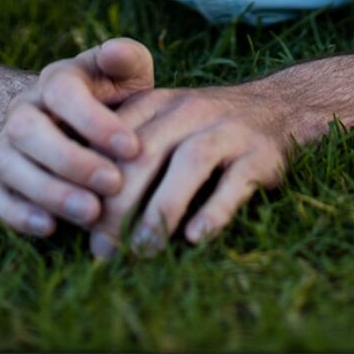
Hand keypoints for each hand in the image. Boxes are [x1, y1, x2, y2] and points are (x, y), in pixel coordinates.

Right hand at [0, 37, 153, 239]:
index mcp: (55, 81)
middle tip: (114, 183)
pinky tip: (51, 228)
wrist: (76, 128)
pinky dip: (16, 214)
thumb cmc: (112, 99)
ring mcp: (5, 147)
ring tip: (92, 213)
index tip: (133, 148)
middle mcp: (23, 111)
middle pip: (27, 129)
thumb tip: (114, 52)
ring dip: (49, 192)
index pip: (63, 93)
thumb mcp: (126, 73)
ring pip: (9, 166)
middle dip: (71, 160)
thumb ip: (126, 58)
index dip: (95, 121)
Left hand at [87, 83, 292, 258]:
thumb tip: (77, 211)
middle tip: (102, 249)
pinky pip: (235, 182)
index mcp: (158, 103)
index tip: (76, 221)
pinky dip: (214, 210)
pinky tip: (194, 238)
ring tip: (142, 250)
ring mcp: (228, 130)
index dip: (92, 180)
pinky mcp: (260, 154)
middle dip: (120, 203)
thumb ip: (124, 153)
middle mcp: (190, 110)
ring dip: (162, 209)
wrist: (278, 107)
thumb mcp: (162, 125)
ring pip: (190, 163)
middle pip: (147, 153)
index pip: (116, 139)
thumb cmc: (202, 130)